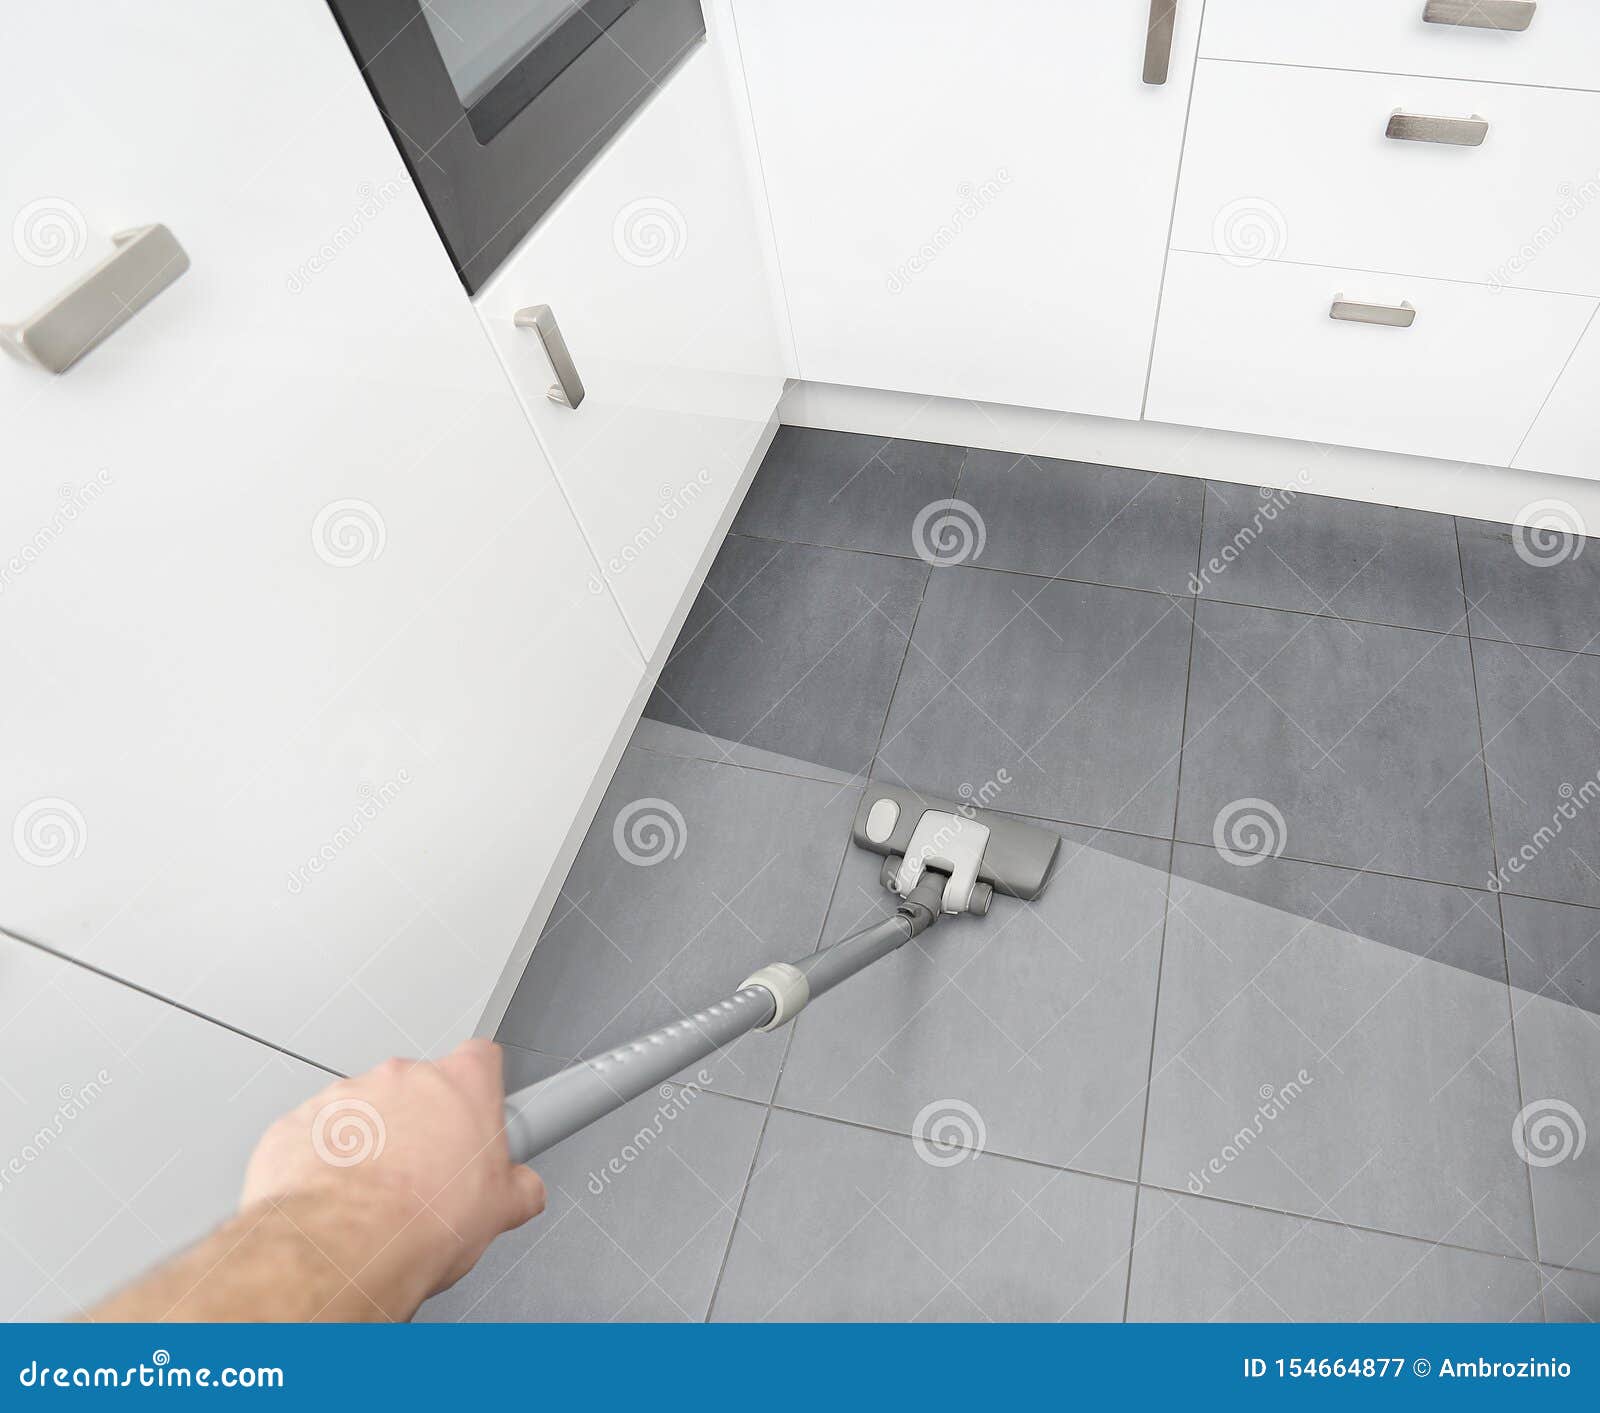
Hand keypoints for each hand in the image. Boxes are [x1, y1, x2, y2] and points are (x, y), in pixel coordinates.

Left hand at [241, 1038, 545, 1301]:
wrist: (342, 1248)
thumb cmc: (418, 1223)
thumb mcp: (500, 1211)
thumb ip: (519, 1187)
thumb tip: (525, 1192)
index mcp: (460, 1085)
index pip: (481, 1059)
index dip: (480, 1087)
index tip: (477, 1116)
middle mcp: (403, 1077)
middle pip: (419, 1087)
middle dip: (422, 1124)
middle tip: (426, 1176)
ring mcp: (347, 1095)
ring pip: (367, 1112)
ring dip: (373, 1144)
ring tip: (377, 1198)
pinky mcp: (300, 1122)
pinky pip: (319, 1135)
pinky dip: (326, 1161)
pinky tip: (338, 1200)